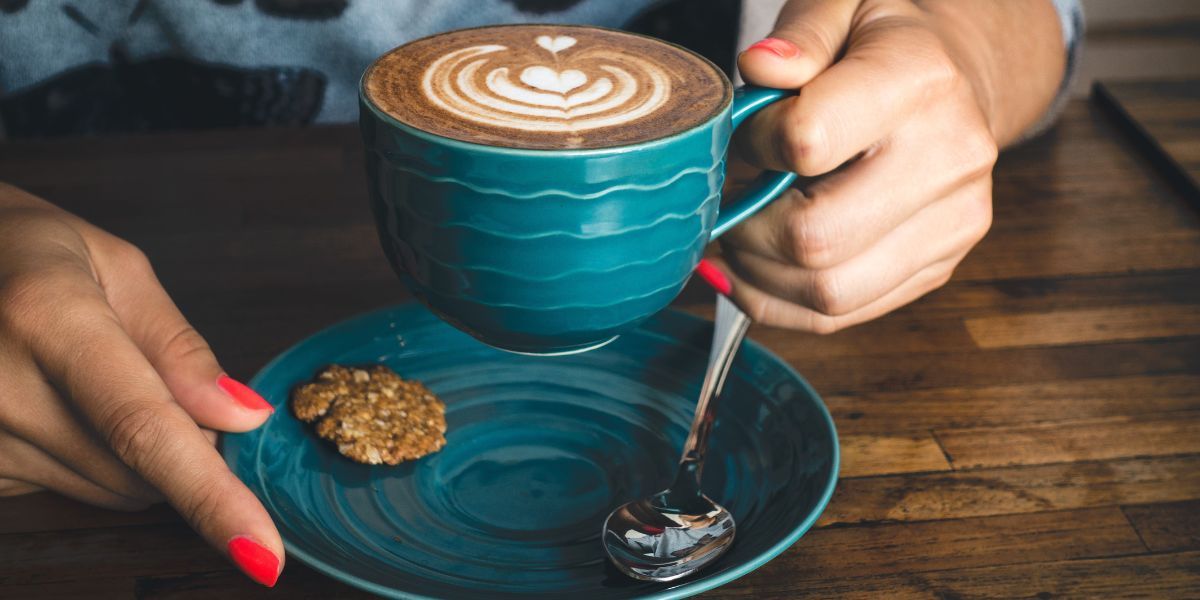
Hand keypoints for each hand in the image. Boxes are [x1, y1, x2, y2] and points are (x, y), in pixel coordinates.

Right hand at [0, 183, 282, 586]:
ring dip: (138, 454)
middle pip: (138, 471)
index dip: (211, 497)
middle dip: (187, 444)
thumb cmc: (29, 250)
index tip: (261, 552)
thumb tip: (243, 418)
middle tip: (166, 381)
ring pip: (111, 490)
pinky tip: (62, 402)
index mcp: (47, 318)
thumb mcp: (115, 266)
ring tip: (98, 377)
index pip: (145, 428)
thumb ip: (178, 348)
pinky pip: (71, 489)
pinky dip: (95, 458)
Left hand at [714, 0, 1061, 331]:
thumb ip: (799, 33)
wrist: (955, 79)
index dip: (753, 145)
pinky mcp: (938, 267)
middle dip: (746, 228)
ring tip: (735, 235)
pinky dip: (779, 302)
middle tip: (725, 202)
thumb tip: (760, 68)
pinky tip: (753, 269)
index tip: (747, 134)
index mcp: (920, 82)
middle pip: (814, 238)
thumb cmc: (882, 42)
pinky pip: (841, 315)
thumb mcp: (841, 4)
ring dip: (756, 275)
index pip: (807, 143)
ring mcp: (952, 224)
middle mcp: (951, 159)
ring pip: (827, 292)